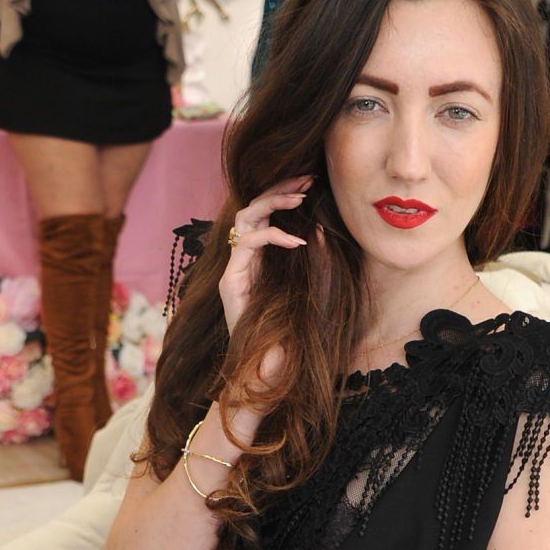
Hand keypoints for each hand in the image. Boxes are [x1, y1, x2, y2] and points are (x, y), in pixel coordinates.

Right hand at [221, 174, 324, 392]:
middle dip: (280, 187)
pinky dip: (273, 235)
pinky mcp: (230, 283)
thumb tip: (320, 231)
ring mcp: (234, 271)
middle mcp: (243, 261)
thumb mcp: (310, 290)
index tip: (311, 182)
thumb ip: (314, 264)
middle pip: (252, 207)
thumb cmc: (293, 336)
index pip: (266, 213)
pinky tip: (298, 241)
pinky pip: (248, 243)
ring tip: (301, 199)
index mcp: (260, 260)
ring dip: (273, 202)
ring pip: (244, 217)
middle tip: (308, 179)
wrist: (272, 371)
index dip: (285, 192)